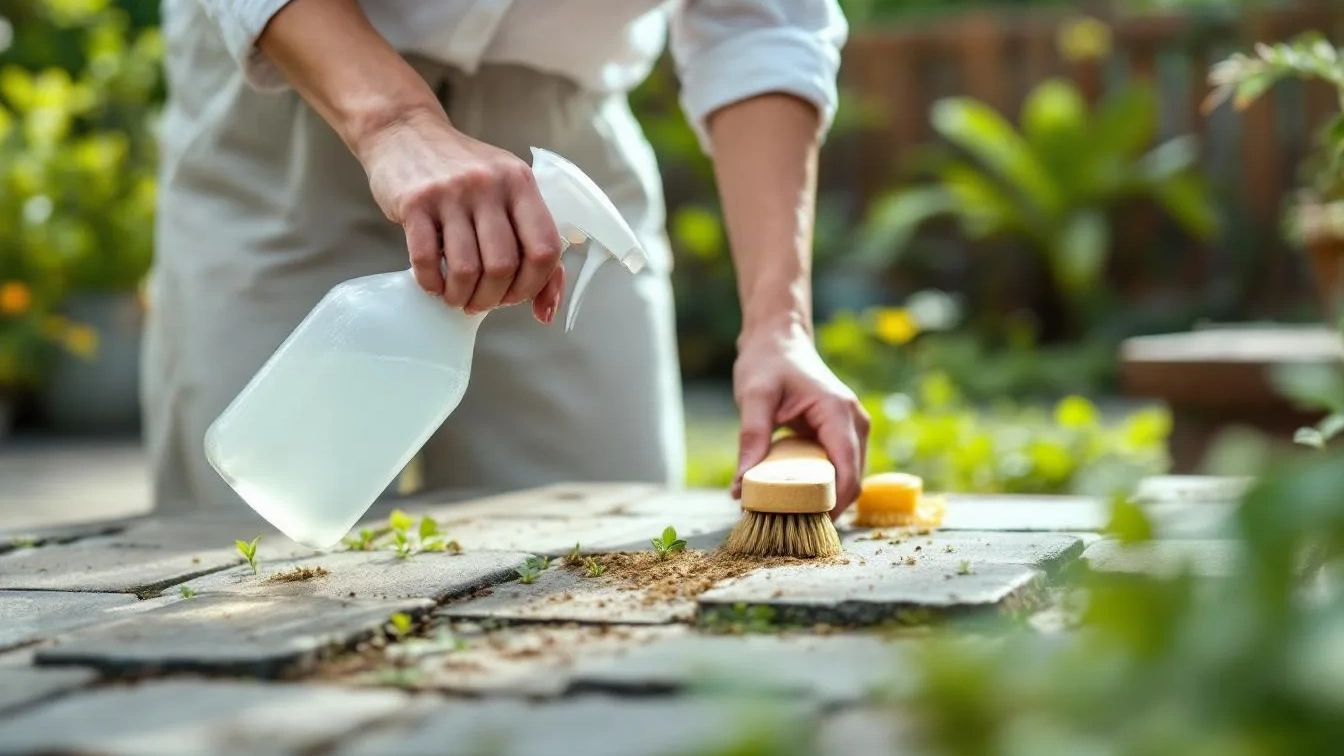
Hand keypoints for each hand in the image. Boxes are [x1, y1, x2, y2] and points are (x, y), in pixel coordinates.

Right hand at [357, 108, 564, 322]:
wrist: (405, 131)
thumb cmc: (463, 172)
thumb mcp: (507, 192)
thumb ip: (533, 244)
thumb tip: (546, 311)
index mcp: (522, 183)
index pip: (544, 250)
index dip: (533, 286)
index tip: (515, 296)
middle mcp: (490, 184)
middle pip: (504, 266)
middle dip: (492, 298)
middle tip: (480, 302)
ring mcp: (451, 192)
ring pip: (466, 269)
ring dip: (461, 296)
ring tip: (457, 297)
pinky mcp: (414, 202)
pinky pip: (426, 260)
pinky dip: (431, 284)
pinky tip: (434, 283)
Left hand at [732, 323, 870, 515]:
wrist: (778, 339)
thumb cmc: (768, 362)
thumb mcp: (754, 397)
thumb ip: (751, 439)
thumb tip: (740, 487)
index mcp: (839, 412)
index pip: (848, 472)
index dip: (832, 505)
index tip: (804, 525)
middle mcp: (854, 422)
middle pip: (852, 480)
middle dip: (826, 507)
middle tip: (790, 527)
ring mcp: (851, 428)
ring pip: (848, 478)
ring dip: (824, 498)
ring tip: (789, 515)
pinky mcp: (841, 434)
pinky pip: (838, 468)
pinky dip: (821, 486)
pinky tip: (795, 497)